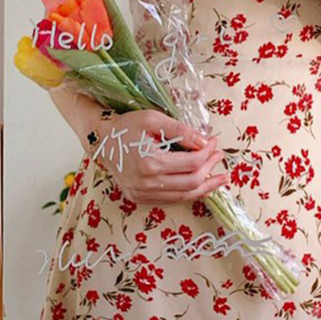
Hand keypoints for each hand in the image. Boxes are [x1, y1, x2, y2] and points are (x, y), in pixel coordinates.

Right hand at [93, 109, 226, 204]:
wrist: (101, 141)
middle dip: (210, 169)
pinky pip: (171, 200)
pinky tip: (200, 185)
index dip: (208, 153)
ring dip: (205, 187)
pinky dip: (188, 193)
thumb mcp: (153, 119)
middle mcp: (146, 183)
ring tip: (219, 178)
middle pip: (191, 182)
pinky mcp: (139, 198)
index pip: (191, 163)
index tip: (214, 143)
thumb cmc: (127, 127)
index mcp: (150, 162)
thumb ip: (181, 131)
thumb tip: (205, 143)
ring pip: (184, 196)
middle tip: (218, 157)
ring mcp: (142, 194)